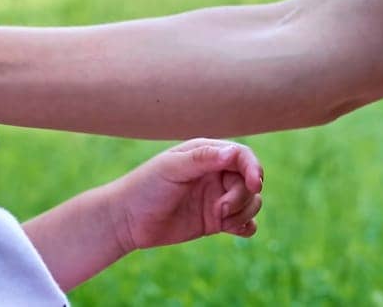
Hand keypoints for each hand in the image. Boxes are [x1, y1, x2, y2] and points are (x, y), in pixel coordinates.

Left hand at [110, 138, 264, 252]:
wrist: (127, 220)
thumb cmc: (146, 187)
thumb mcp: (172, 168)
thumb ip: (202, 158)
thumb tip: (233, 153)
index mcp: (207, 154)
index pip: (242, 156)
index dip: (253, 168)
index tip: (255, 184)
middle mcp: (216, 174)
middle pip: (248, 182)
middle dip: (242, 197)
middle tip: (220, 211)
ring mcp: (217, 197)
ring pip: (250, 202)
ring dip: (244, 213)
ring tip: (221, 221)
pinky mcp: (215, 221)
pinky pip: (243, 222)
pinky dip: (246, 226)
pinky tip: (235, 230)